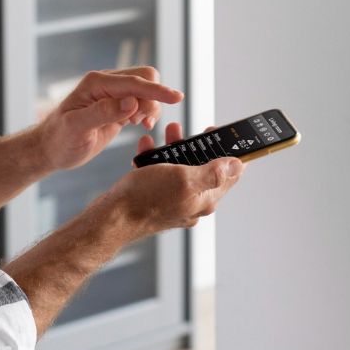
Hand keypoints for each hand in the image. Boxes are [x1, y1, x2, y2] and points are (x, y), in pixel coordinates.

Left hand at [37, 67, 182, 172]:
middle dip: (153, 98)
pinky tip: (140, 124)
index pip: (134, 82)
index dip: (156, 91)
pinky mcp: (117, 105)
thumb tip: (132, 101)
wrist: (50, 148)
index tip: (178, 98)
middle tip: (143, 122)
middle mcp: (106, 83)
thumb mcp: (77, 128)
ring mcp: (112, 93)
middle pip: (145, 78)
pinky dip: (147, 111)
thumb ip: (104, 113)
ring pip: (146, 90)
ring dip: (150, 106)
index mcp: (97, 83)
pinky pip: (142, 100)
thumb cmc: (59, 139)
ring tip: (138, 124)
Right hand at [111, 123, 243, 236]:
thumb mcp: (184, 179)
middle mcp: (192, 202)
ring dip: (176, 148)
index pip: (230, 175)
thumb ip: (212, 172)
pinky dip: (156, 159)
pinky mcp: (156, 200)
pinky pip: (161, 175)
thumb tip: (237, 165)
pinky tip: (147, 147)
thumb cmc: (146, 199)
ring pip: (181, 170)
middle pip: (204, 169)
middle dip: (198, 146)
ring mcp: (174, 202)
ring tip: (170, 131)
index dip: (231, 153)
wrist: (112, 218)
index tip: (224, 134)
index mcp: (205, 198)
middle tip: (192, 130)